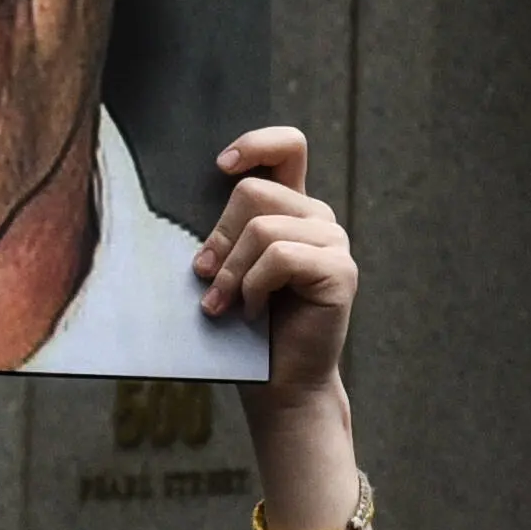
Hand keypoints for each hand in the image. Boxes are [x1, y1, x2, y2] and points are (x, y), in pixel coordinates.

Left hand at [200, 129, 356, 398]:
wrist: (279, 385)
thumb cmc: (247, 332)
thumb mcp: (229, 270)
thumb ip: (227, 234)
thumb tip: (190, 210)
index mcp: (293, 211)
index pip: (289, 147)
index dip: (255, 144)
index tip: (221, 166)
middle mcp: (319, 220)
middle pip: (254, 192)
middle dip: (220, 238)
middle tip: (207, 278)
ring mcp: (334, 244)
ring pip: (263, 227)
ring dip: (233, 272)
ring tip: (226, 306)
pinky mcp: (340, 271)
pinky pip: (280, 256)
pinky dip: (255, 287)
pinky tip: (255, 312)